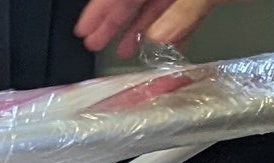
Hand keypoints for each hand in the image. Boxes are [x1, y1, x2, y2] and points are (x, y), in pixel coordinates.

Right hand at [74, 0, 241, 58]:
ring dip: (139, 23)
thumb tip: (160, 35)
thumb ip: (185, 9)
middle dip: (115, 17)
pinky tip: (159, 39)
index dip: (103, 7)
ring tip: (122, 47)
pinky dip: (170, 22)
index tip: (87, 29)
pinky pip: (181, 3)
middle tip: (96, 42)